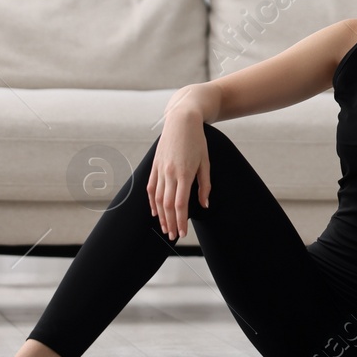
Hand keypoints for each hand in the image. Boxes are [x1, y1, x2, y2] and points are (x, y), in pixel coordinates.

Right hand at [147, 115, 211, 240]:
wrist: (182, 120)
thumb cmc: (197, 140)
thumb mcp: (205, 162)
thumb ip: (204, 185)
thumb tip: (205, 204)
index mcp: (184, 173)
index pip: (180, 204)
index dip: (180, 221)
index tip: (182, 233)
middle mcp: (170, 173)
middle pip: (167, 205)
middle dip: (170, 222)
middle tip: (172, 236)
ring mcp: (160, 169)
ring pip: (158, 198)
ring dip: (161, 215)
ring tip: (164, 227)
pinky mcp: (155, 165)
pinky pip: (151, 187)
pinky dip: (152, 201)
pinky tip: (154, 211)